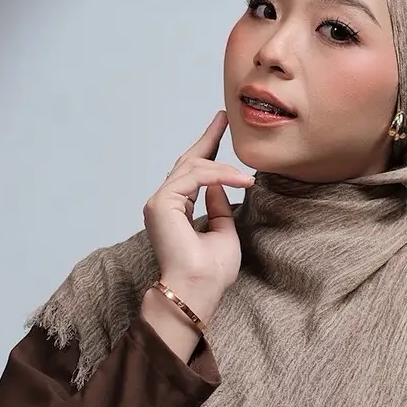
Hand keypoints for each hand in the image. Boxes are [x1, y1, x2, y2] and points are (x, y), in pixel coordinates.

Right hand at [142, 110, 253, 322]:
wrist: (198, 288)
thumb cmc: (211, 270)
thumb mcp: (224, 230)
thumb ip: (219, 206)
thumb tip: (219, 184)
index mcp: (177, 210)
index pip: (193, 173)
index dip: (208, 149)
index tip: (221, 128)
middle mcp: (164, 203)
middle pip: (188, 162)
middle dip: (208, 139)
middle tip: (224, 118)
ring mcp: (160, 202)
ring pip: (194, 168)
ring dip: (224, 169)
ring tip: (247, 178)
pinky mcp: (161, 203)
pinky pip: (195, 177)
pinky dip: (219, 175)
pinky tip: (240, 180)